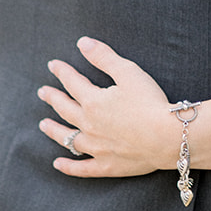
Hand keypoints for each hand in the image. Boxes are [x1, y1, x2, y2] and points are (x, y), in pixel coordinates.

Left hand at [38, 36, 178, 176]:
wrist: (167, 137)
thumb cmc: (150, 102)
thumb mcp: (128, 72)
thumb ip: (104, 57)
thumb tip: (83, 43)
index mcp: (93, 101)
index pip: (72, 82)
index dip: (62, 72)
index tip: (53, 65)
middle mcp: (89, 124)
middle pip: (65, 109)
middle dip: (52, 98)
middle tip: (43, 92)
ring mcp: (96, 147)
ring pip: (68, 138)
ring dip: (54, 130)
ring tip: (43, 125)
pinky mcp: (106, 165)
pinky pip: (82, 168)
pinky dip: (68, 166)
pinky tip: (58, 164)